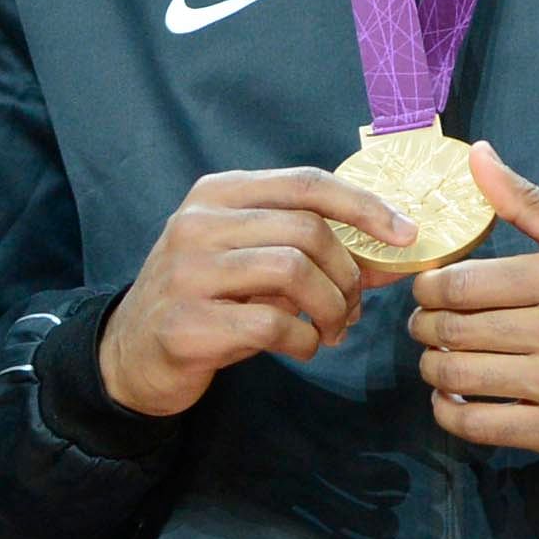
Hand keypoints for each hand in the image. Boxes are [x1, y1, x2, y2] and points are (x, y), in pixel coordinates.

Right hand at [103, 168, 414, 418]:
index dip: (365, 206)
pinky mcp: (185, 322)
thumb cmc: (211, 299)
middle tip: (355, 306)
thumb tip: (400, 247)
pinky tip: (303, 346)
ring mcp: (186, 272)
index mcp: (218, 194)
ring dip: (332, 307)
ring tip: (334, 328)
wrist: (132, 354)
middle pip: (308, 231)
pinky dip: (305, 339)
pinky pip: (273, 324)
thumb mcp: (258, 261)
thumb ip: (320, 249)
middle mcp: (197, 223)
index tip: (406, 233)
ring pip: (294, 272)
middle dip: (349, 272)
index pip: (307, 183)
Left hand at [402, 143, 538, 457]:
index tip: (433, 287)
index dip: (430, 286)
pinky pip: (478, 427)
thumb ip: (531, 202)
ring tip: (441, 356)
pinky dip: (450, 411)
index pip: (461, 283)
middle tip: (430, 322)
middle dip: (425, 325)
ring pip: (457, 377)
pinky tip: (455, 396)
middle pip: (452, 330)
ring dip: (433, 366)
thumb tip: (477, 156)